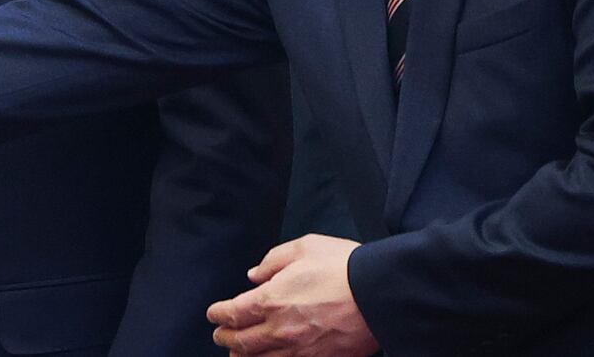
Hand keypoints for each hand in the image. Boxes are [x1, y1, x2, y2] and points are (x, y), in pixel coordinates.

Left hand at [207, 235, 377, 355]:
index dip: (219, 314)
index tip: (214, 313)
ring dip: (244, 356)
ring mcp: (300, 349)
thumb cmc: (342, 266)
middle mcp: (280, 329)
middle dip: (226, 338)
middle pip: (242, 341)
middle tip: (220, 335)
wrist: (379, 293)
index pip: (233, 313)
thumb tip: (254, 275)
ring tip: (238, 353)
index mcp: (272, 299)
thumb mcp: (303, 247)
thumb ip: (272, 261)